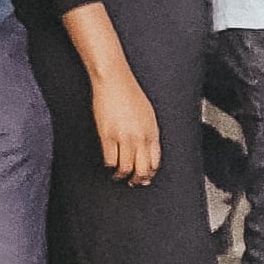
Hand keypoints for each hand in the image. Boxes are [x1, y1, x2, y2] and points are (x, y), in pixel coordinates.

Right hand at [88, 66, 161, 184]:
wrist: (115, 81)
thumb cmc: (130, 94)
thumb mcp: (148, 114)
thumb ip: (149, 132)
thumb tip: (146, 150)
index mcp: (152, 131)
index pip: (155, 162)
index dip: (150, 173)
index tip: (145, 178)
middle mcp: (140, 137)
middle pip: (142, 169)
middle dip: (138, 180)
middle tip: (132, 183)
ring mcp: (124, 137)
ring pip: (125, 168)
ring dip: (121, 176)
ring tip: (118, 176)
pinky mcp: (107, 135)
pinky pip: (110, 159)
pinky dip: (109, 166)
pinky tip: (109, 164)